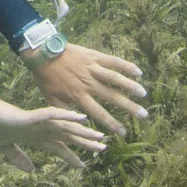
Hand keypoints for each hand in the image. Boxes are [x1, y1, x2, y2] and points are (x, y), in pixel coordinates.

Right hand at [0, 87, 106, 171]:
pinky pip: (50, 115)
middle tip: (104, 147)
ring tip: (99, 136)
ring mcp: (35, 122)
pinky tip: (79, 118)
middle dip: (84, 143)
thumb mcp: (4, 148)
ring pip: (64, 127)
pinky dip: (65, 116)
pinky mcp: (29, 117)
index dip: (71, 156)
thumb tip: (31, 170)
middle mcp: (38, 128)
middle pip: (66, 136)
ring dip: (82, 132)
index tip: (84, 165)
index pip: (57, 146)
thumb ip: (18, 158)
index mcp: (33, 136)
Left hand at [28, 42, 146, 136]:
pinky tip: (138, 71)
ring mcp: (92, 68)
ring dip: (130, 86)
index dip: (112, 123)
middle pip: (112, 97)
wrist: (43, 52)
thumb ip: (65, 113)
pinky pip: (112, 61)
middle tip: (143, 115)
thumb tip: (79, 126)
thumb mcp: (51, 99)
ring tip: (143, 94)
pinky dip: (125, 65)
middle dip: (129, 107)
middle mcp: (88, 83)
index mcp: (78, 95)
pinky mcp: (94, 55)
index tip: (123, 133)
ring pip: (114, 78)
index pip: (99, 113)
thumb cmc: (47, 77)